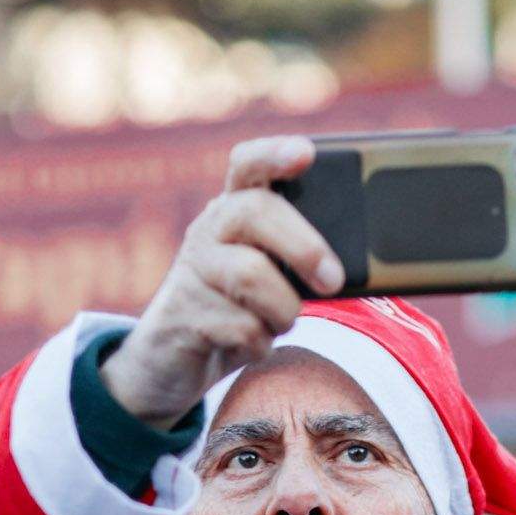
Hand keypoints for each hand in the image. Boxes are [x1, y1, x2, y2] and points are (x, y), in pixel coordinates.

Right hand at [99, 136, 344, 425]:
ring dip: (283, 308)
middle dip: (303, 245)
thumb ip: (294, 261)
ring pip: (251, 275)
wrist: (171, 360)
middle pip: (255, 212)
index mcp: (233, 211)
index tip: (306, 153)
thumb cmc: (237, 310)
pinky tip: (250, 344)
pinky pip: (242, 327)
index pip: (247, 165)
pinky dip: (260, 343)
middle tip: (332, 279)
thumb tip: (344, 271)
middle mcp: (208, 230)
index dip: (274, 154)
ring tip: (281, 321)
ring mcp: (192, 271)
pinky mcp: (184, 315)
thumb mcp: (267, 275)